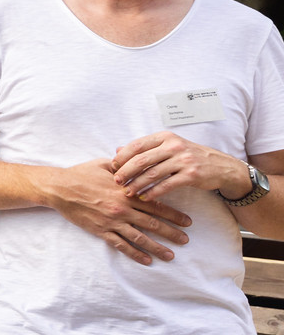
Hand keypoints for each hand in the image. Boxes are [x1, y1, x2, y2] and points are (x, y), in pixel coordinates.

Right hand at [33, 159, 192, 264]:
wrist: (59, 188)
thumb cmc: (80, 174)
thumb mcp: (104, 164)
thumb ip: (124, 167)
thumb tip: (138, 162)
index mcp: (126, 192)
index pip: (156, 205)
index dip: (174, 215)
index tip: (187, 221)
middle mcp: (123, 209)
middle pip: (153, 224)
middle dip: (172, 233)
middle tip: (186, 240)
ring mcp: (112, 222)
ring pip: (140, 238)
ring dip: (158, 247)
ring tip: (171, 255)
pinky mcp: (101, 231)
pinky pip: (121, 245)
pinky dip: (135, 254)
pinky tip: (146, 260)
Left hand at [110, 131, 250, 201]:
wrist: (221, 167)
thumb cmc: (190, 156)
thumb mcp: (169, 147)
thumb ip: (145, 148)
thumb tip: (117, 150)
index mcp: (165, 137)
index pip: (137, 145)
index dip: (122, 157)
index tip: (113, 167)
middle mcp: (173, 146)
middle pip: (141, 159)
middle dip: (126, 172)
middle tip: (116, 181)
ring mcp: (183, 160)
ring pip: (152, 173)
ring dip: (137, 184)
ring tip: (127, 192)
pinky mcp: (191, 175)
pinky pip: (166, 185)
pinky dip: (153, 192)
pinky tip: (144, 197)